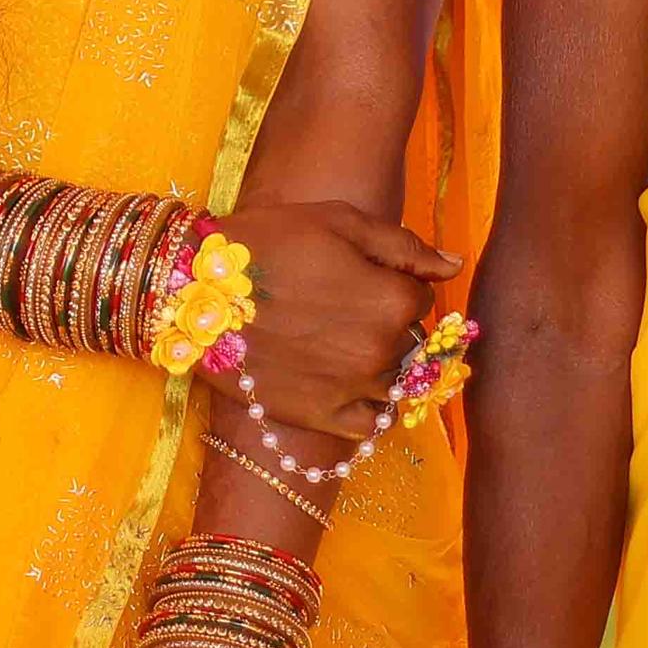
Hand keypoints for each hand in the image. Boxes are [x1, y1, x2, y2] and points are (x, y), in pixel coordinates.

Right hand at [208, 196, 457, 436]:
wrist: (192, 292)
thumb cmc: (266, 244)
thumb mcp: (337, 222)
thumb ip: (404, 245)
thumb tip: (455, 266)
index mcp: (389, 301)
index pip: (423, 295)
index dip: (394, 280)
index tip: (358, 273)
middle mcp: (379, 352)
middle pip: (411, 341)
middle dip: (388, 322)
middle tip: (342, 304)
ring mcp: (351, 390)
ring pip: (396, 382)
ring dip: (380, 363)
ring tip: (339, 340)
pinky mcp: (321, 417)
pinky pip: (370, 425)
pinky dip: (368, 407)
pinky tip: (346, 383)